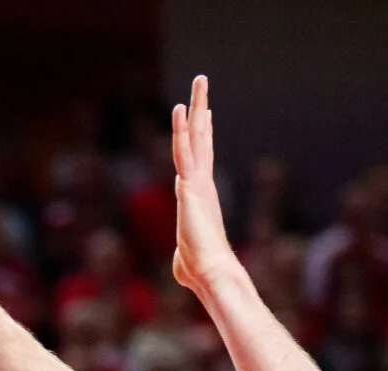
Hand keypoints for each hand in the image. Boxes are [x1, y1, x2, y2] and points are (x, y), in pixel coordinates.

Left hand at [169, 76, 241, 296]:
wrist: (210, 271)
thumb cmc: (198, 268)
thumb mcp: (183, 255)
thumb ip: (181, 250)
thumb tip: (181, 262)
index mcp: (199, 193)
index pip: (200, 157)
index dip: (202, 134)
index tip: (205, 114)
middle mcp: (200, 182)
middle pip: (201, 138)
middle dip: (201, 109)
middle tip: (202, 82)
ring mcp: (196, 181)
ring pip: (194, 137)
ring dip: (195, 108)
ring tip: (199, 81)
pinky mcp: (189, 186)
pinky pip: (184, 151)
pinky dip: (181, 130)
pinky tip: (178, 110)